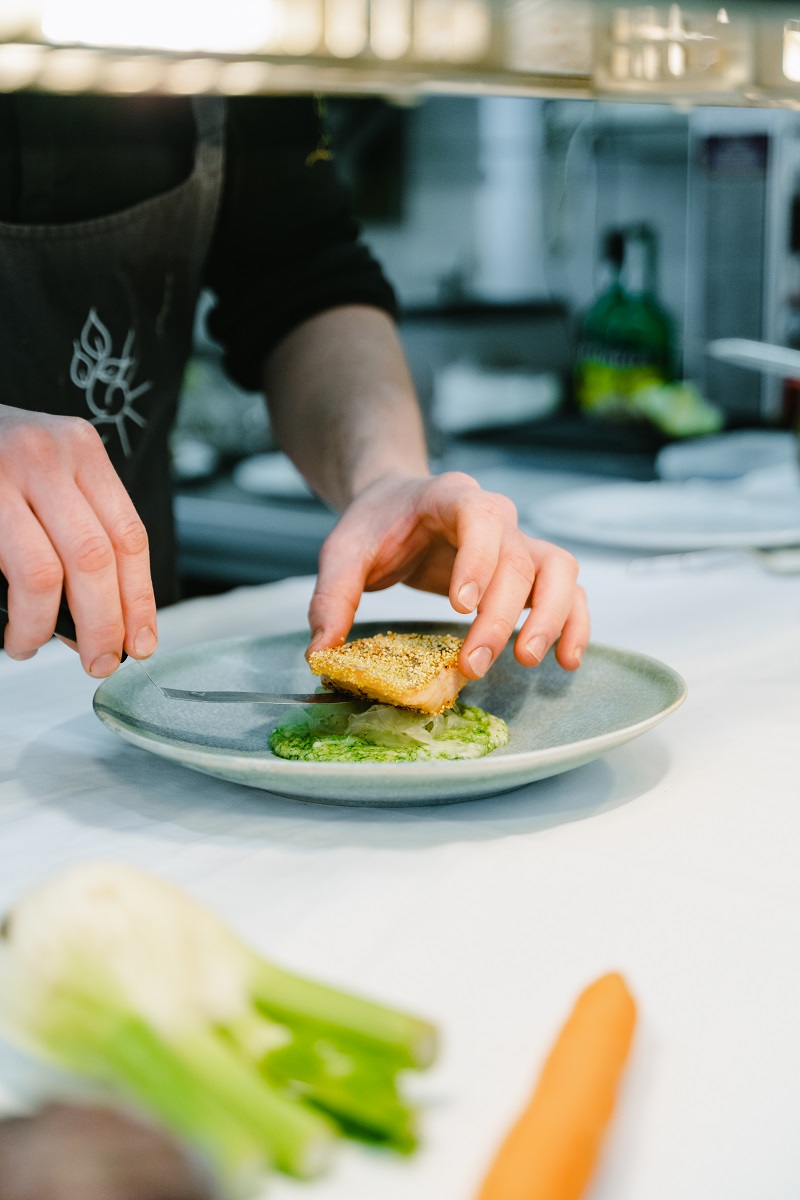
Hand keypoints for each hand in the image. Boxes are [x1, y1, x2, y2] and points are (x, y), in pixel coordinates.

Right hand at [0, 406, 156, 674]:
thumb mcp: (47, 472)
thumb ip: (79, 532)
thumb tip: (103, 624)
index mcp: (80, 446)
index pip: (128, 534)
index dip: (139, 598)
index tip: (141, 642)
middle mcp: (44, 454)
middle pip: (95, 557)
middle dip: (104, 623)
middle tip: (100, 661)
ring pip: (46, 572)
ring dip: (47, 625)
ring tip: (35, 645)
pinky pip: (10, 572)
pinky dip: (20, 614)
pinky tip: (17, 630)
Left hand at [307, 472, 588, 677]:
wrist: (398, 505)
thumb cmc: (376, 524)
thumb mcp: (343, 551)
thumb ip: (331, 596)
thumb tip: (324, 652)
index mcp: (450, 496)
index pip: (480, 516)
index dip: (479, 560)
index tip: (461, 606)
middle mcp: (496, 515)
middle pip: (517, 558)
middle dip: (501, 616)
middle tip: (474, 664)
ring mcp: (518, 542)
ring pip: (560, 569)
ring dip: (552, 617)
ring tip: (527, 659)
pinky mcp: (530, 572)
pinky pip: (570, 591)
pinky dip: (575, 624)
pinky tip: (566, 661)